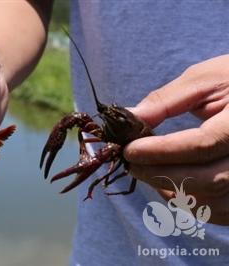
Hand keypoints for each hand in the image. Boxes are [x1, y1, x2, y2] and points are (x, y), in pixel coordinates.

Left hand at [124, 55, 228, 224]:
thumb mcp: (202, 80)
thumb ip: (165, 101)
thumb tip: (129, 118)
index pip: (203, 144)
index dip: (162, 151)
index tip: (129, 149)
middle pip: (208, 179)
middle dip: (160, 174)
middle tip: (130, 163)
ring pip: (213, 201)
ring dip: (172, 191)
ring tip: (145, 172)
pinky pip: (219, 211)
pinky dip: (189, 204)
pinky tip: (167, 186)